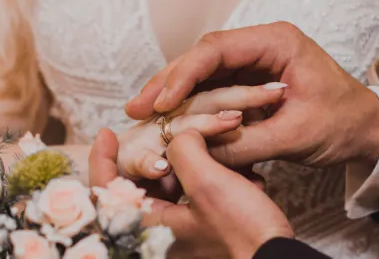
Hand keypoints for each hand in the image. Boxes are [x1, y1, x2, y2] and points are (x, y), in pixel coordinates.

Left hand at [90, 129, 292, 258]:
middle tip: (175, 132)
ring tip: (212, 146)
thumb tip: (179, 136)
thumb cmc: (243, 230)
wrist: (277, 256)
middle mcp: (160, 230)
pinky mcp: (202, 227)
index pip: (107, 190)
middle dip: (160, 154)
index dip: (102, 158)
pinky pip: (193, 193)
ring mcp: (181, 230)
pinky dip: (207, 175)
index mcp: (149, 225)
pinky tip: (235, 170)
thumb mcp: (208, 182)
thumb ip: (183, 149)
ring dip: (190, 162)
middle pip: (140, 182)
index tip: (108, 132)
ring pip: (171, 184)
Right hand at [125, 22, 378, 167]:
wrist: (367, 129)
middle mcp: (260, 45)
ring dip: (172, 92)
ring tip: (141, 112)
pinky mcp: (249, 81)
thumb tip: (199, 150)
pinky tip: (165, 117)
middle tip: (136, 106)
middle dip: (167, 81)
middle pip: (201, 57)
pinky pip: (212, 88)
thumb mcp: (296, 136)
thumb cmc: (342, 124)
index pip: (217, 50)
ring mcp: (253, 62)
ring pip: (202, 71)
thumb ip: (248, 142)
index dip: (184, 74)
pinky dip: (188, 103)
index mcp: (277, 43)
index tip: (160, 100)